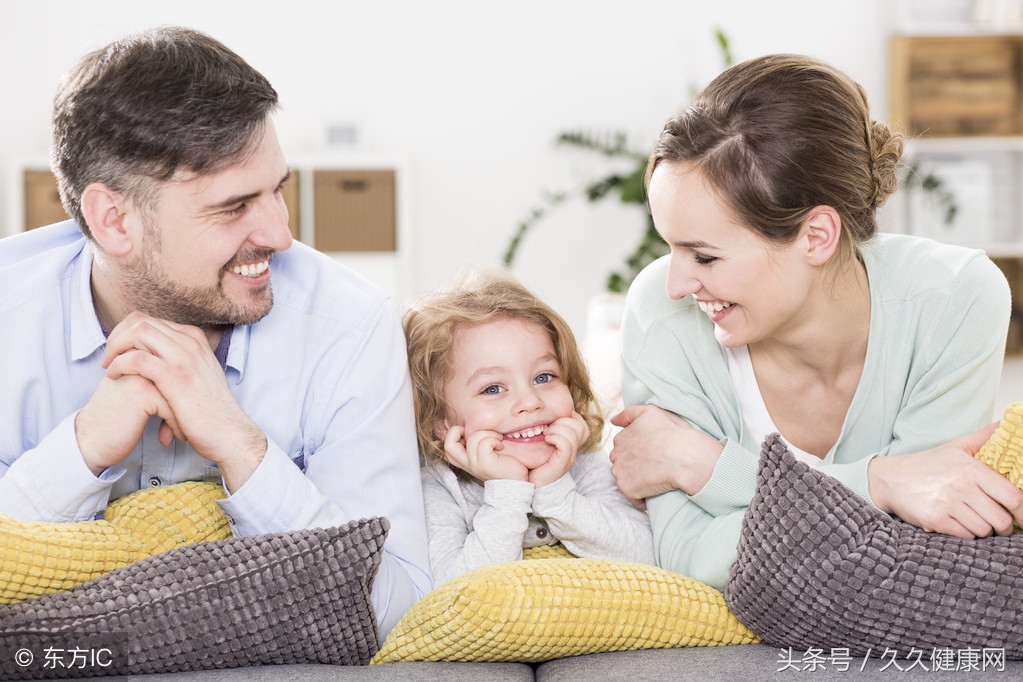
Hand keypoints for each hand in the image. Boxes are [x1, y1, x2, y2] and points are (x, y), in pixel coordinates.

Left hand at [97, 312, 266, 490]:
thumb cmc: (209, 411)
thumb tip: (152, 355)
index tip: (117, 351)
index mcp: (195, 340)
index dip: (126, 333)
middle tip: (109, 357)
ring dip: (115, 347)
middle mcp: (191, 343)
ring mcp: (184, 358)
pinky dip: (119, 364)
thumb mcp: (198, 375)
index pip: (151, 320)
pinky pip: (137, 358)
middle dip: (117, 337)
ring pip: (138, 333)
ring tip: (109, 366)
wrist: (228, 432)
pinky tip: (115, 377)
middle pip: (141, 321)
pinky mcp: (176, 377)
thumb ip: (179, 360)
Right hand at [441, 425, 528, 481]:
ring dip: (488, 433)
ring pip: (472, 439)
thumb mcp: (488, 454)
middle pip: (448, 445)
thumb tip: (478, 427)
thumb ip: (479, 445)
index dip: (455, 434)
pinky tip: (501, 446)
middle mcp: (467, 463)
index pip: (448, 447)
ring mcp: (474, 464)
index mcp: (466, 461)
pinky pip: (484, 443)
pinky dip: (494, 439)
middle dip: (456, 430)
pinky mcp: (484, 463)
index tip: (473, 432)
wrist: (516, 485)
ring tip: (498, 439)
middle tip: (474, 431)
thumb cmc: (505, 467)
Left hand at [529, 411, 587, 487]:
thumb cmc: (535, 463)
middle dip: (564, 421)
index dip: (571, 417)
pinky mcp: (562, 463)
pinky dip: (556, 437)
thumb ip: (548, 431)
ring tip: (546, 433)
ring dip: (558, 428)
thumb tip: (546, 416)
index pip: (582, 426)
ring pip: (574, 434)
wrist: (532, 485)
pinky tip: (546, 440)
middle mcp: (573, 451)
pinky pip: (566, 444)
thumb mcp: (542, 443)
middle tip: (549, 427)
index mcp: (570, 444)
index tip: (555, 419)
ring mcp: (569, 457)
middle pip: (581, 428)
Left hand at [609, 404, 722, 507]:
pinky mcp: (627, 489)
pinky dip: (643, 497)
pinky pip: (633, 497)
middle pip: (622, 463)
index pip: (624, 447)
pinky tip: (656, 491)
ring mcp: (620, 472)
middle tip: (655, 466)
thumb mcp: (651, 412)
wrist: (686, 457)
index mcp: (621, 437)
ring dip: (637, 481)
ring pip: (625, 479)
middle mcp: (616, 454)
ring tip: (656, 478)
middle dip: (634, 466)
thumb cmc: (673, 433)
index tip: (653, 454)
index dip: (639, 452)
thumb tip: (612, 421)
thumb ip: (629, 414)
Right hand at [869, 422, 1022, 536]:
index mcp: (971, 469)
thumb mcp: (956, 446)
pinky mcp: (935, 519)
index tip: (1022, 518)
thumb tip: (1006, 423)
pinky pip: (964, 535)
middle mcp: (961, 486)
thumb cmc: (926, 465)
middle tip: (1000, 526)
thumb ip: (983, 437)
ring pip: (983, 530)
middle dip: (1004, 527)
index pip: (1012, 496)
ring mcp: (948, 504)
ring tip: (975, 522)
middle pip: (1000, 519)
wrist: (890, 478)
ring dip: (983, 530)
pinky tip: (958, 524)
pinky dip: (966, 534)